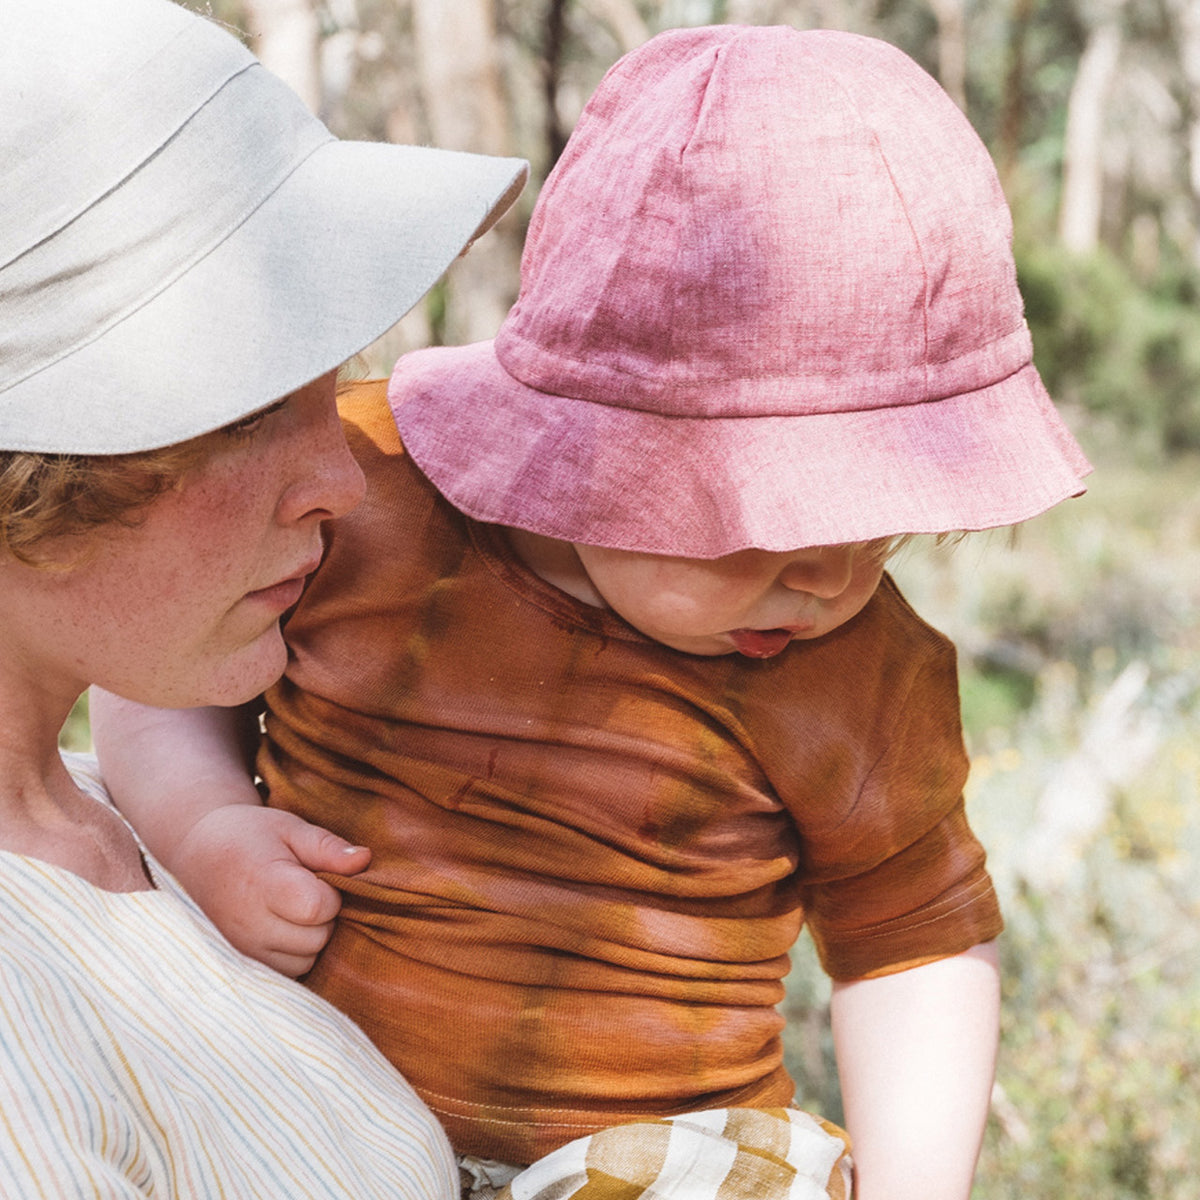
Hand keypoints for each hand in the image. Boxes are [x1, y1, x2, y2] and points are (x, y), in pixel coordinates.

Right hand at [168, 804, 370, 975]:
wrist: (200, 854)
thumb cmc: (251, 836)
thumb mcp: (291, 828)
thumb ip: (328, 847)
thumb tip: (364, 860)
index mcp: (263, 885)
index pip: (318, 908)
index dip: (331, 893)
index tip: (318, 876)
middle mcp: (249, 925)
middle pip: (316, 939)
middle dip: (324, 916)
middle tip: (307, 889)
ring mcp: (242, 949)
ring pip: (305, 960)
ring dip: (311, 937)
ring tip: (294, 907)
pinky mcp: (241, 963)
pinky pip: (287, 972)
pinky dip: (295, 953)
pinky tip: (285, 925)